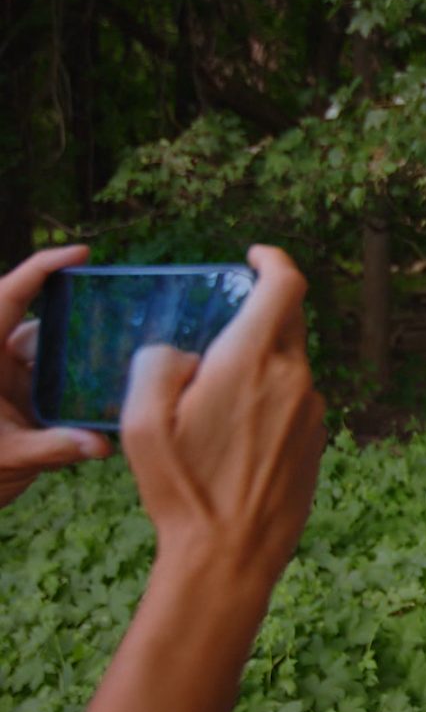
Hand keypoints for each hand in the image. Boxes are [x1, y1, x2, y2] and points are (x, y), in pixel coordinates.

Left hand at [0, 245, 112, 507]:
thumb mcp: (9, 456)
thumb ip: (54, 447)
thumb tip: (102, 444)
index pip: (10, 295)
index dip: (42, 267)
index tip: (81, 254)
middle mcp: (0, 360)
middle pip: (45, 328)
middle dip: (82, 330)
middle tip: (123, 333)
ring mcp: (14, 380)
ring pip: (58, 355)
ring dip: (85, 365)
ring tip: (126, 373)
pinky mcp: (28, 400)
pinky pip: (61, 381)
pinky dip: (84, 387)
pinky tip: (112, 398)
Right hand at [121, 245, 323, 587]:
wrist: (231, 554)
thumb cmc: (183, 490)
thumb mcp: (142, 423)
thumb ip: (159, 365)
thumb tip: (184, 351)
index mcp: (252, 363)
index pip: (285, 285)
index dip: (273, 260)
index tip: (254, 257)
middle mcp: (294, 378)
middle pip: (290, 321)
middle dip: (262, 312)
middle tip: (225, 325)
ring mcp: (313, 410)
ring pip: (292, 364)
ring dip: (263, 364)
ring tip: (218, 401)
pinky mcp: (319, 439)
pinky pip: (297, 400)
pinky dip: (272, 398)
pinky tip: (239, 434)